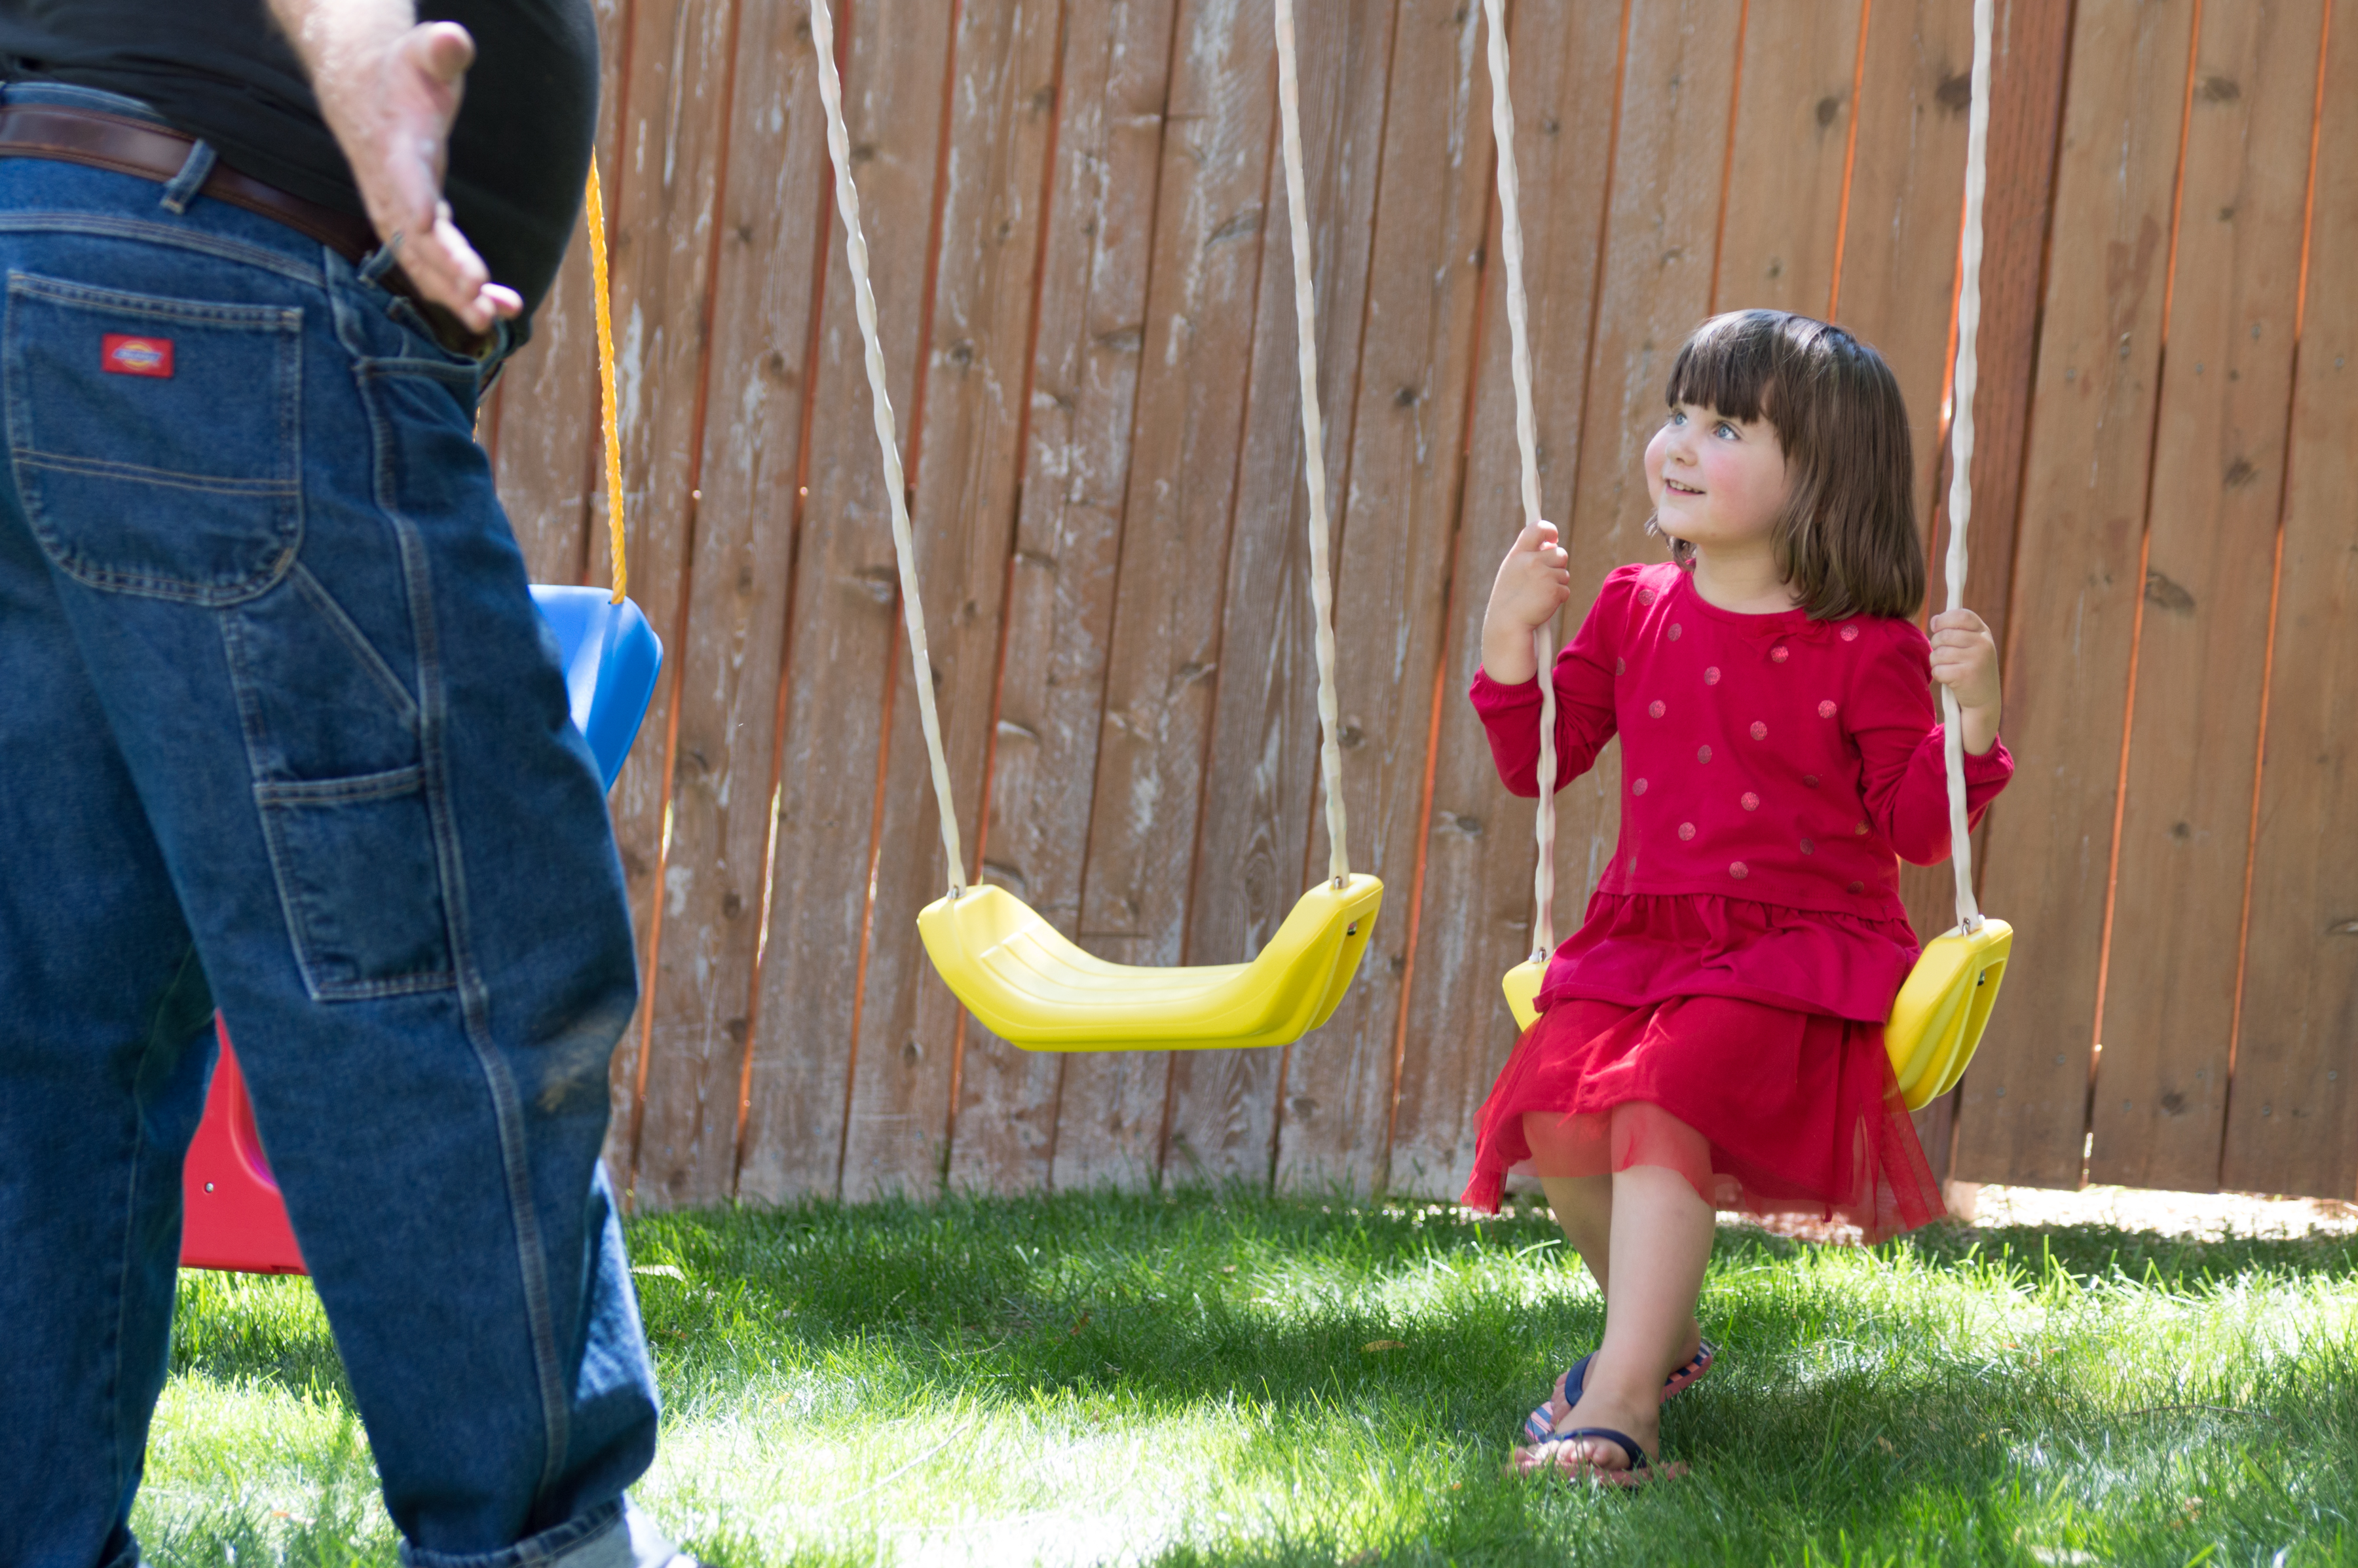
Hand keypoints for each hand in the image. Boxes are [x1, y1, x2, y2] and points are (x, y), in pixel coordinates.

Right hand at [289, 10, 522, 330]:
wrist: (362, 84)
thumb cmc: (403, 69)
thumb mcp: (424, 51)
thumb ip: (440, 49)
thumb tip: (453, 38)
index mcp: (395, 147)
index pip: (405, 183)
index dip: (420, 211)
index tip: (439, 236)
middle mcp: (391, 187)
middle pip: (415, 238)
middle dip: (446, 274)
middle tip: (481, 306)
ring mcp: (398, 208)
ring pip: (422, 260)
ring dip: (457, 294)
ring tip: (495, 320)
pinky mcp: (412, 220)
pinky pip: (433, 262)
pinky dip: (461, 286)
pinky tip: (498, 308)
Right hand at [1480, 521, 1571, 682]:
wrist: (1507, 626)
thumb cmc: (1509, 601)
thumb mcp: (1511, 572)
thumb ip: (1528, 556)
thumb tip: (1552, 544)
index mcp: (1518, 555)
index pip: (1536, 528)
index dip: (1549, 530)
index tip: (1553, 536)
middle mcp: (1530, 562)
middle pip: (1560, 553)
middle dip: (1557, 566)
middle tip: (1543, 580)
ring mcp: (1543, 576)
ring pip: (1564, 573)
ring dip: (1557, 584)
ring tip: (1538, 595)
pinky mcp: (1554, 591)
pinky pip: (1565, 589)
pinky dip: (1558, 598)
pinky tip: (1543, 604)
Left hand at [1929, 607, 2000, 752]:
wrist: (1984, 700)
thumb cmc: (1972, 669)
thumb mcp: (1972, 646)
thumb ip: (1957, 631)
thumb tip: (1935, 619)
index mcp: (1984, 633)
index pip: (1961, 615)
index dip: (1944, 619)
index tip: (1936, 625)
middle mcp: (1983, 644)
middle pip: (1944, 635)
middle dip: (1936, 644)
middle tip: (1944, 655)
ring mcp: (1976, 659)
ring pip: (1938, 653)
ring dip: (1937, 662)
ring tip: (1949, 668)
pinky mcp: (1966, 675)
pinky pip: (1938, 669)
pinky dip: (1939, 675)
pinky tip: (1950, 679)